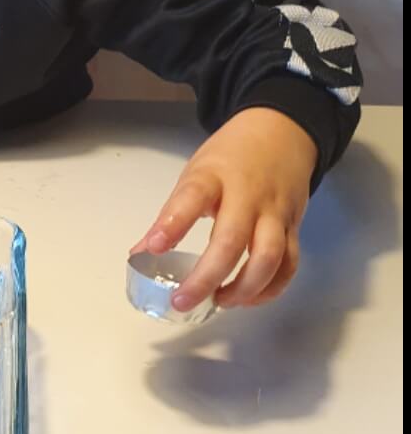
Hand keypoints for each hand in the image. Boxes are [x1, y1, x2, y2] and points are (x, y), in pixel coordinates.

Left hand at [131, 107, 316, 309]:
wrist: (282, 132)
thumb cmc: (230, 158)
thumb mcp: (195, 176)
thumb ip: (171, 214)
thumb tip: (140, 254)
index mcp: (214, 178)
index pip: (192, 198)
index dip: (173, 224)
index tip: (154, 248)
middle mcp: (248, 196)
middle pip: (231, 240)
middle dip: (206, 277)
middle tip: (182, 301)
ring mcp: (275, 212)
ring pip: (268, 257)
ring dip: (244, 288)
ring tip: (218, 302)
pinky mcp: (293, 226)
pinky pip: (289, 263)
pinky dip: (270, 288)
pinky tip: (247, 299)